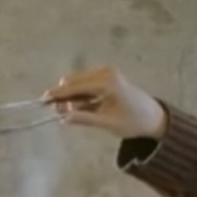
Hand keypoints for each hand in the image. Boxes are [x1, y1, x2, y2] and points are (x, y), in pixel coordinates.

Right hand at [43, 66, 167, 140]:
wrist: (153, 117)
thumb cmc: (133, 121)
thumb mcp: (107, 123)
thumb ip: (85, 119)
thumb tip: (63, 118)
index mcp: (107, 83)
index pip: (76, 87)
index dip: (58, 94)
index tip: (43, 100)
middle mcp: (106, 72)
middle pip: (74, 81)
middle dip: (64, 95)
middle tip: (56, 111)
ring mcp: (107, 72)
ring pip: (78, 81)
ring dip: (72, 96)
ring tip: (71, 112)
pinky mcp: (107, 75)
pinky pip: (86, 82)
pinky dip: (80, 93)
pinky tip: (81, 106)